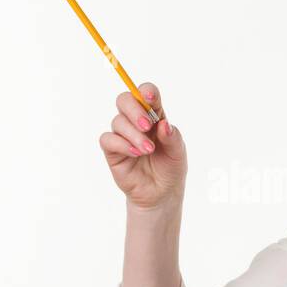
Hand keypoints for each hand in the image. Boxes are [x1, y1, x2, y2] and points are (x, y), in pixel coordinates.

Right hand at [99, 81, 186, 210]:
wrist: (161, 194)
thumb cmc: (170, 168)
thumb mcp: (178, 152)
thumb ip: (172, 137)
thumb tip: (163, 123)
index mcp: (154, 115)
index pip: (145, 94)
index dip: (146, 92)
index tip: (151, 100)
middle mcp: (135, 122)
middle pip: (124, 100)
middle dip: (135, 109)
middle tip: (148, 126)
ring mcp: (123, 135)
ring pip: (118, 121)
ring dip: (134, 134)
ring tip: (148, 150)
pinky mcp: (112, 150)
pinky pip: (108, 139)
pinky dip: (122, 144)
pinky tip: (135, 154)